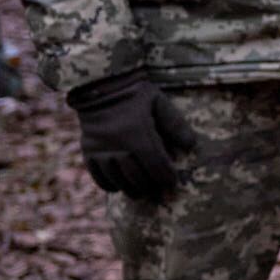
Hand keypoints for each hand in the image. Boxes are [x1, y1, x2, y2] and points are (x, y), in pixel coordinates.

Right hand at [70, 73, 196, 198]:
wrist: (98, 87)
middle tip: (159, 192)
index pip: (156, 164)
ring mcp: (100, 150)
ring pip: (117, 179)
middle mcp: (118, 145)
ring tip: (140, 193)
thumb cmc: (133, 93)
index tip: (173, 184)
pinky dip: (108, 185)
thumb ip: (175, 124)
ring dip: (130, 189)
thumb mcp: (158, 102)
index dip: (166, 178)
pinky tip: (118, 187)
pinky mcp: (87, 151)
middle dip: (150, 186)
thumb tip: (191, 145)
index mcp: (138, 133)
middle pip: (137, 176)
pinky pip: (97, 175)